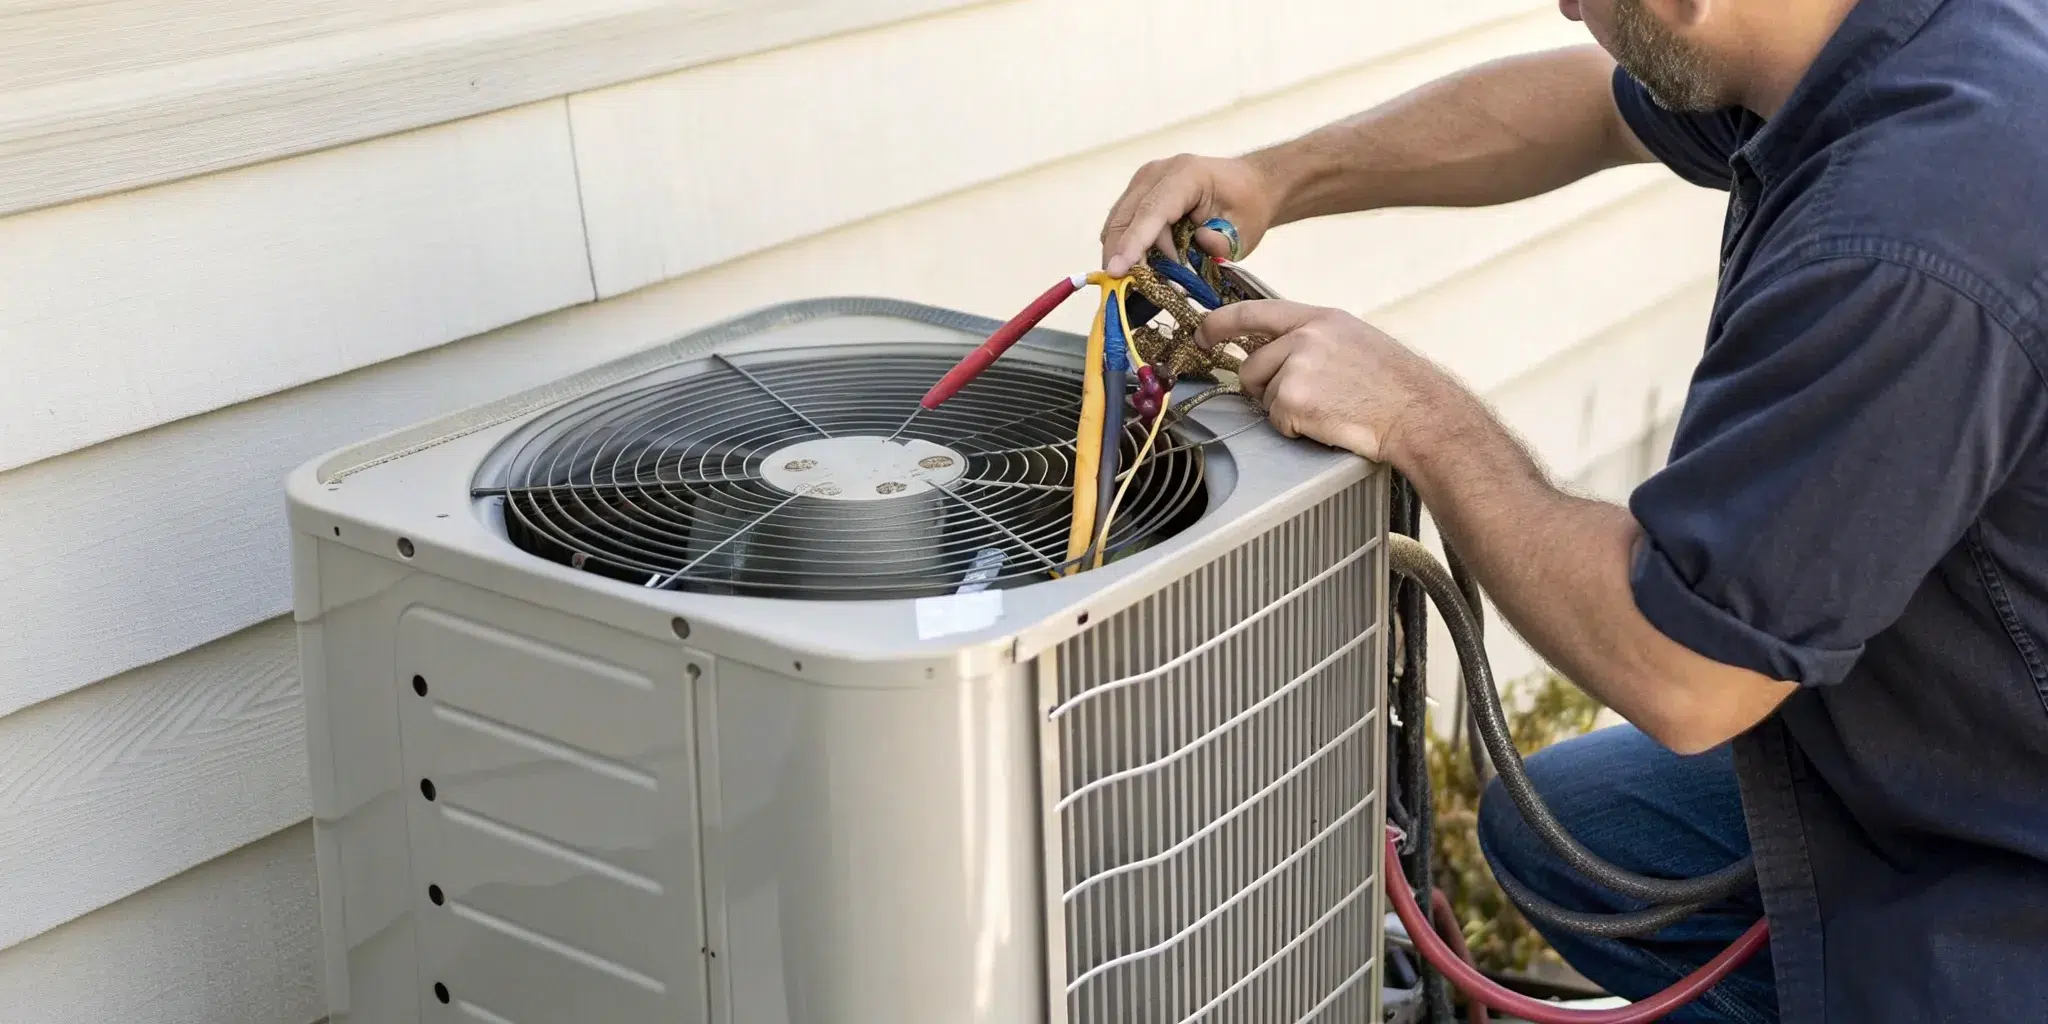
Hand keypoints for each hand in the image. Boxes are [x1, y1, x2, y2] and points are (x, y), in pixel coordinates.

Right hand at [1099, 153, 1281, 275]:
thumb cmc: (1247, 207)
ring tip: (1153, 275)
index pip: (1151, 211)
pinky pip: (1122, 224)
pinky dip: (1129, 247)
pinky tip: (1148, 264)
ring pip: (1118, 223)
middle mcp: (1157, 173)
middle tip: (1132, 290)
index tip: (1116, 271)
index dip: (1133, 242)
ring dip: (1128, 254)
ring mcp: (1143, 181)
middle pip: (1125, 218)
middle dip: (1123, 256)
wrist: (1248, 185)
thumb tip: (1198, 245)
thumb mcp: (1245, 230)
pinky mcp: (1137, 193)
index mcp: (1186, 175)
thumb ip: (1223, 243)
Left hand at [1195, 300, 1443, 464]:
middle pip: (1252, 366)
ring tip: (1326, 406)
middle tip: (1304, 397)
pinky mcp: (1295, 400)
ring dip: (1285, 409)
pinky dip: (1296, 428)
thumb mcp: (1350, 339)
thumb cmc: (1389, 382)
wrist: (1416, 410)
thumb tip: (1269, 348)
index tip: (1202, 333)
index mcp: (1318, 318)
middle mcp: (1305, 337)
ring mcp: (1298, 367)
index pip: (1253, 313)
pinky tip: (1328, 420)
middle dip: (1264, 387)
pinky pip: (1277, 420)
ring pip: (1263, 395)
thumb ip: (1308, 338)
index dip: (1220, 324)